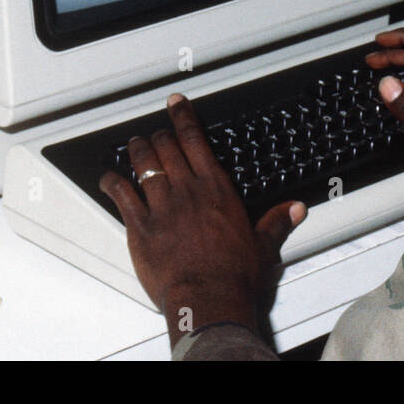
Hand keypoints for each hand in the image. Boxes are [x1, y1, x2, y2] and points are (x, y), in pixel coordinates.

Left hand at [98, 94, 305, 342]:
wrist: (209, 299)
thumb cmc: (233, 275)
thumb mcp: (262, 245)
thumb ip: (276, 221)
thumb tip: (296, 209)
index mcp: (215, 189)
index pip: (195, 140)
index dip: (183, 117)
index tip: (176, 104)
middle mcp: (187, 191)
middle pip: (166, 146)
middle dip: (158, 135)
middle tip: (155, 132)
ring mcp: (162, 207)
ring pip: (143, 163)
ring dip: (136, 150)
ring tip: (134, 145)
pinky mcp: (141, 227)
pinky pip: (121, 194)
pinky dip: (112, 182)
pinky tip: (108, 179)